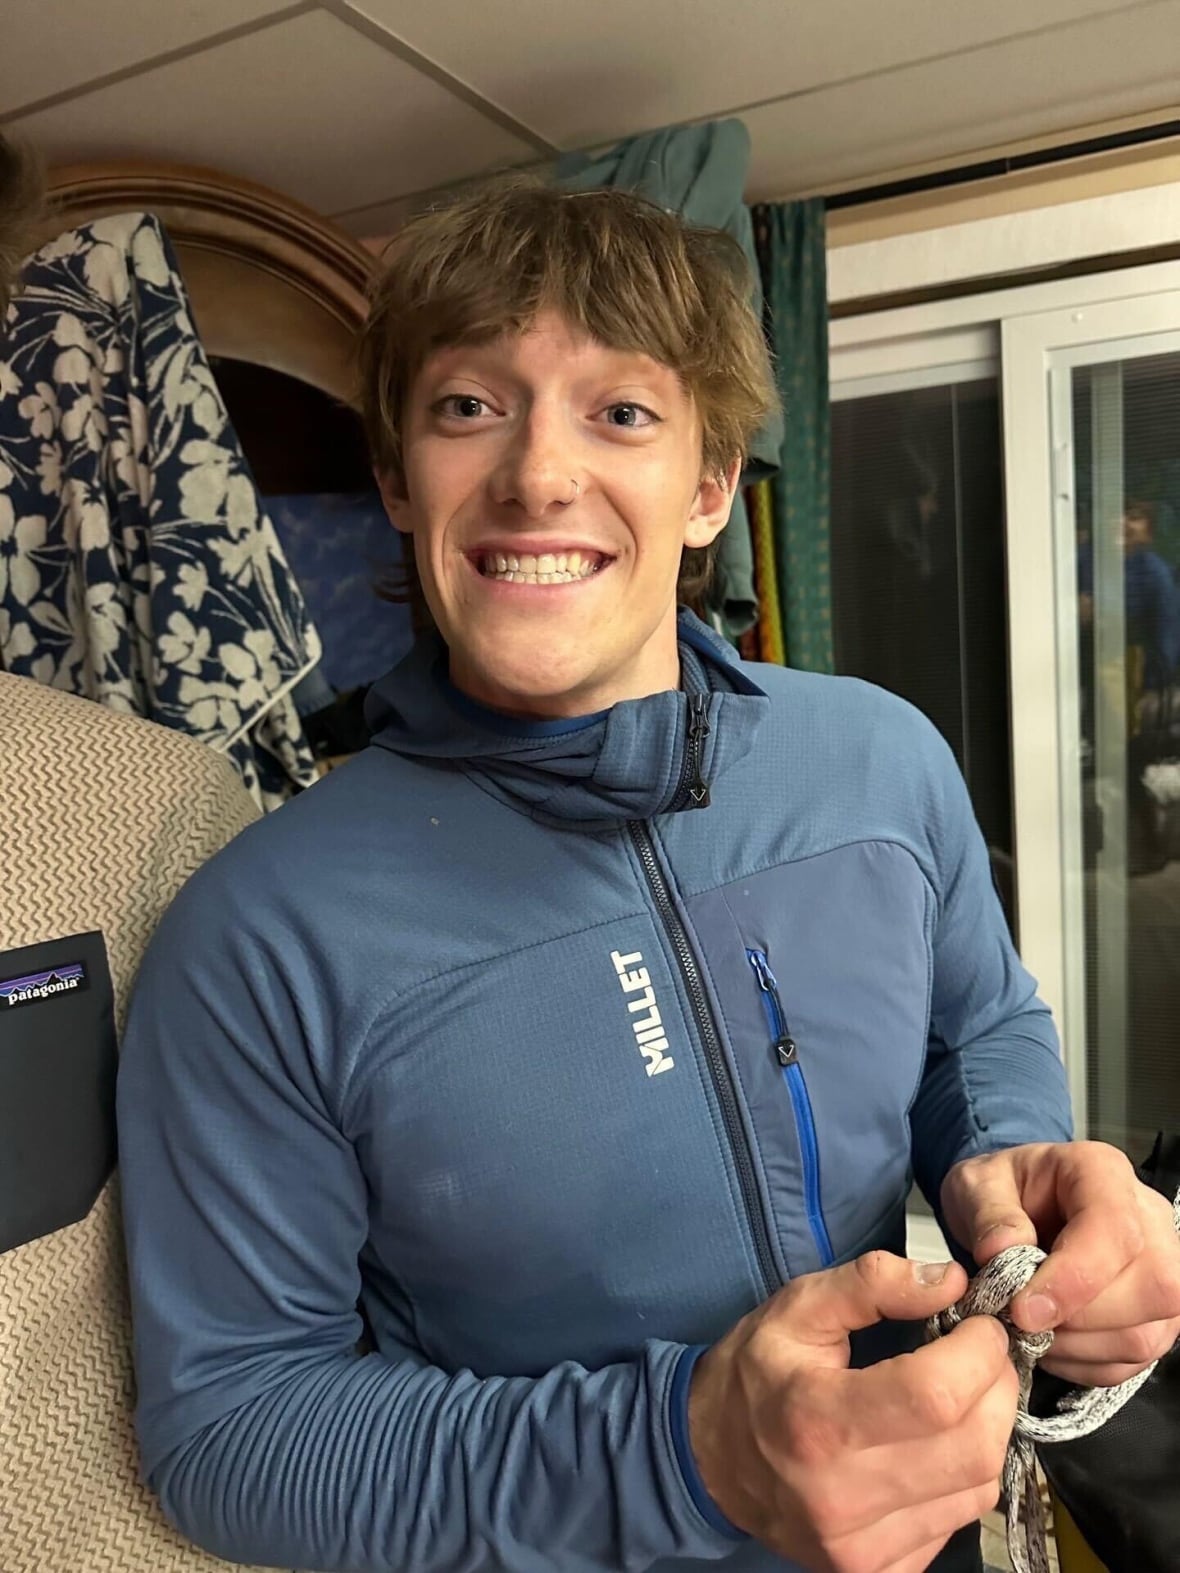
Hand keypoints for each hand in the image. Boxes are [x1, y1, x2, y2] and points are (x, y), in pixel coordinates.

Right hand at [688, 1252, 1017, 1572]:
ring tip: (960, 1393)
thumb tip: (951, 1282)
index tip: (978, 1323)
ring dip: (988, 1429)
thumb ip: (872, 1283)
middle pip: (971, 1446)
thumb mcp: (798, 1307)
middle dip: (995, 1386)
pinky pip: (959, 1519)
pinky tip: (935, 1443)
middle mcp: (841, 1497)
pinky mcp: (878, 1570)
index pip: (935, 1394)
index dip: (978, 1352)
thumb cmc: (756, 1375)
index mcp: (815, 1421)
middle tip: (980, 1353)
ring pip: (978, 1486)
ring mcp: (862, 1547)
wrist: (711, 1461)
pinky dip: (964, 1473)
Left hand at [942, 1140, 1179, 1384]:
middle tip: (1021, 1319)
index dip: (1075, 1279)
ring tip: (1030, 1330)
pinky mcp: (1155, 1315)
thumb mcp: (976, 1184)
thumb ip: (988, 1212)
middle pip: (1152, 1287)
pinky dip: (1085, 1364)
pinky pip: (1135, 1360)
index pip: (1115, 1231)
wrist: (1014, 1204)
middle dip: (1078, 1320)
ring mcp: (1161, 1269)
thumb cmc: (1001, 1191)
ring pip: (1147, 1333)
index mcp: (1102, 1173)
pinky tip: (1050, 1343)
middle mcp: (1148, 1219)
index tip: (1022, 1309)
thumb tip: (1002, 1252)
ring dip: (1079, 1348)